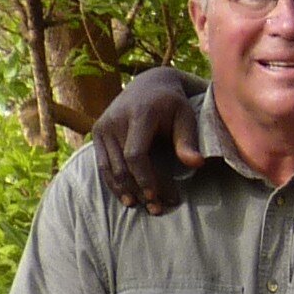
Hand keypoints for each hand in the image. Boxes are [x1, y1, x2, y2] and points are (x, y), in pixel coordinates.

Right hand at [93, 66, 204, 211]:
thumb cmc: (172, 104)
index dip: (145, 178)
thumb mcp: (186, 117)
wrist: (149, 84)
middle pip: (122, 165)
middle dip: (138, 190)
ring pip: (110, 168)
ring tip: (140, 207)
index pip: (136, 154)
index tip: (156, 197)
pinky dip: (113, 182)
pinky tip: (126, 197)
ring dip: (124, 190)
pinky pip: (103, 163)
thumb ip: (188, 140)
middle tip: (156, 209)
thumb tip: (197, 164)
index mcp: (139, 114)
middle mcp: (116, 119)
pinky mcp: (97, 132)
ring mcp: (103, 125)